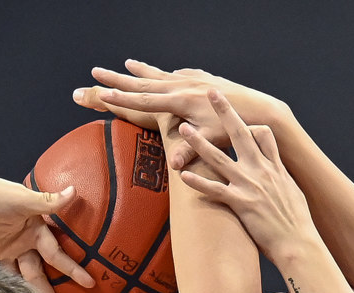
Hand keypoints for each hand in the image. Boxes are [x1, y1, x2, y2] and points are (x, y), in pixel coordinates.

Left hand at [0, 167, 94, 292]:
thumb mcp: (22, 199)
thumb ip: (48, 202)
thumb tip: (74, 192)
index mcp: (35, 229)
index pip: (56, 254)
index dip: (72, 269)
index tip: (89, 284)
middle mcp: (22, 240)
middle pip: (38, 273)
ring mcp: (4, 249)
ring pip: (18, 277)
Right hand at [74, 60, 289, 169]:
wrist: (259, 109)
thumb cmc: (235, 130)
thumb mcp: (211, 142)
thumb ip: (191, 151)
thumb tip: (174, 167)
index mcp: (180, 101)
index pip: (143, 100)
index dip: (119, 98)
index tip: (100, 92)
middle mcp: (184, 86)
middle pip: (143, 82)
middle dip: (117, 78)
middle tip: (95, 72)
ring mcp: (193, 80)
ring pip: (160, 75)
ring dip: (140, 71)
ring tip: (125, 64)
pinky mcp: (203, 79)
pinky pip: (178, 75)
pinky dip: (166, 74)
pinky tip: (162, 73)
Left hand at [175, 91, 319, 260]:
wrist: (300, 245)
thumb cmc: (297, 226)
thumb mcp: (294, 196)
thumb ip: (282, 184)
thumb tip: (279, 184)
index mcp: (275, 168)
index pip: (264, 134)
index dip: (251, 122)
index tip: (239, 114)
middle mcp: (262, 171)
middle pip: (240, 134)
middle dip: (225, 111)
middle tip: (211, 92)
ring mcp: (250, 186)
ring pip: (220, 158)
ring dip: (199, 143)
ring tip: (183, 130)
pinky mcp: (242, 204)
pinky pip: (215, 190)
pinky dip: (199, 182)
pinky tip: (183, 175)